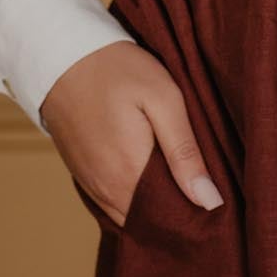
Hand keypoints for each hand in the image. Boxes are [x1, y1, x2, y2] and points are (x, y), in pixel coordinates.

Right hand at [37, 41, 224, 221]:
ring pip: (130, 215)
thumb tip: (210, 201)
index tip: (215, 202)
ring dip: (154, 208)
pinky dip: (133, 199)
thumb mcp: (163, 99)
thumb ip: (185, 152)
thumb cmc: (117, 70)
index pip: (170, 220)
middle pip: (150, 222)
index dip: (195, 217)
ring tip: (179, 184)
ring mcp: (90, 183)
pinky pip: (112, 203)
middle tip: (203, 190)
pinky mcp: (81, 174)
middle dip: (176, 215)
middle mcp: (106, 189)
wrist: (60, 54)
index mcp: (129, 174)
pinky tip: (150, 177)